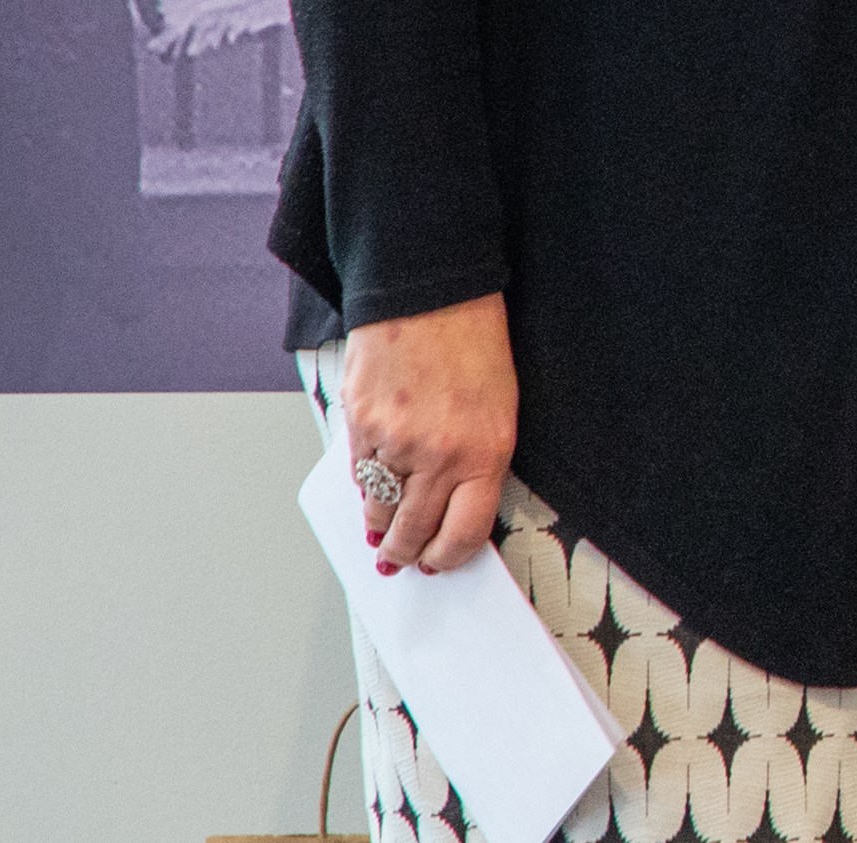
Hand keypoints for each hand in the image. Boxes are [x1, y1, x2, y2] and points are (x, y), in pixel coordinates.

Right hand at [339, 292, 516, 574]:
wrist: (430, 294)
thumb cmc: (472, 345)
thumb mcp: (497, 409)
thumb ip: (474, 464)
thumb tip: (447, 509)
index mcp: (486, 452)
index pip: (464, 534)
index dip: (447, 558)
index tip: (439, 563)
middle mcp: (441, 455)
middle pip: (414, 533)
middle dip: (405, 554)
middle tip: (400, 561)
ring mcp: (396, 442)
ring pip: (380, 511)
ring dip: (380, 527)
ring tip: (383, 534)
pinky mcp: (360, 425)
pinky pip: (359, 476)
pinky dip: (364, 488)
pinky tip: (371, 491)